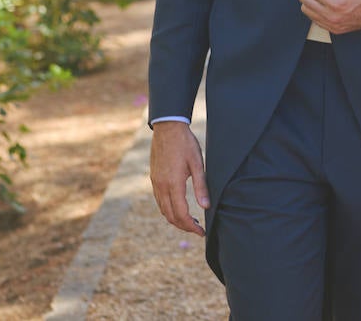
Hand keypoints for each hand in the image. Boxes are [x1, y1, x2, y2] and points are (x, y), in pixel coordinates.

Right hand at [149, 121, 208, 235]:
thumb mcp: (198, 163)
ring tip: (191, 221)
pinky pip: (159, 201)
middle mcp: (161, 186)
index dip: (192, 226)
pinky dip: (168, 209)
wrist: (168, 128)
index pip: (181, 214)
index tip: (202, 232)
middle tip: (198, 229)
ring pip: (163, 210)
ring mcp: (156, 183)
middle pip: (170, 216)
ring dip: (175, 219)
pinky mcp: (154, 178)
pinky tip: (178, 207)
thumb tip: (206, 207)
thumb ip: (201, 186)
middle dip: (184, 226)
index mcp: (173, 184)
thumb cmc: (186, 144)